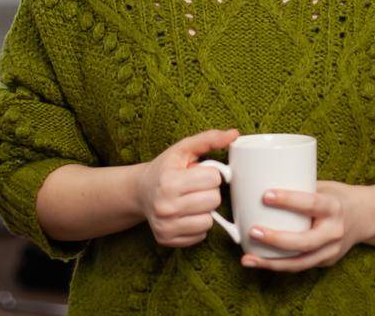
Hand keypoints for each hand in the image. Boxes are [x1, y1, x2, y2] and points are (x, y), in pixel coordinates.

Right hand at [133, 128, 239, 247]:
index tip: (199, 173)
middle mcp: (165, 206)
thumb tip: (235, 134)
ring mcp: (165, 226)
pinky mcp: (167, 240)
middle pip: (213, 201)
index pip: (214, 179)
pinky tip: (186, 214)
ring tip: (192, 201)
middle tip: (196, 188)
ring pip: (208, 221)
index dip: (211, 174)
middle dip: (209, 192)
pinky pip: (200, 236)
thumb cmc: (165, 168)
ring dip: (205, 210)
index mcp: (169, 181)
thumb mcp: (183, 149)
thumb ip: (209, 139)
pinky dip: (197, 225)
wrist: (140, 191)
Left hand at [241, 180, 374, 272]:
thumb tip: (260, 180)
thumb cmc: (337, 197)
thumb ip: (299, 188)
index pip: (311, 203)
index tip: (265, 195)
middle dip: (276, 239)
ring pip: (300, 262)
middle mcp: (335, 231)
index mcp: (334, 207)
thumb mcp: (324, 186)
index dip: (288, 200)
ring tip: (247, 259)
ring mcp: (332, 251)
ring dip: (271, 263)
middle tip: (252, 232)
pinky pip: (300, 266)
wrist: (366, 217)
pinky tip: (259, 262)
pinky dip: (279, 265)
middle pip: (305, 241)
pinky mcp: (326, 262)